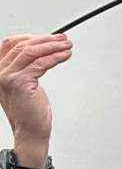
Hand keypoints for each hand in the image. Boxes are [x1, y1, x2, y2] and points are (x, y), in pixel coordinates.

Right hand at [0, 34, 71, 166]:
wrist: (30, 130)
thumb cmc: (30, 110)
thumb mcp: (24, 84)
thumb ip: (26, 67)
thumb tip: (41, 50)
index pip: (10, 44)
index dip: (31, 37)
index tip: (50, 37)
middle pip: (22, 45)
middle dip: (46, 40)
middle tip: (63, 40)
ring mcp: (7, 77)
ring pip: (31, 52)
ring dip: (53, 46)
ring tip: (67, 46)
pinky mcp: (20, 82)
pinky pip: (40, 63)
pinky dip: (55, 57)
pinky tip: (64, 55)